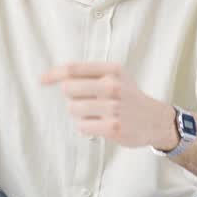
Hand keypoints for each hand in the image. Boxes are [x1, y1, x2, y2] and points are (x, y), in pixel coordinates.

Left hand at [41, 62, 177, 149]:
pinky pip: (82, 126)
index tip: (42, 80)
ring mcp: (113, 107)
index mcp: (112, 70)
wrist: (155, 119)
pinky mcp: (112, 127)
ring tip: (96, 114)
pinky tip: (99, 125)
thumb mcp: (115, 76)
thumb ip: (88, 74)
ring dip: (79, 114)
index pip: (73, 69)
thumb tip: (55, 77)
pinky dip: (86, 127)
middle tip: (87, 102)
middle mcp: (113, 86)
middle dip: (72, 97)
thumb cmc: (128, 97)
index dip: (53, 74)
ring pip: (73, 109)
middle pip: (68, 88)